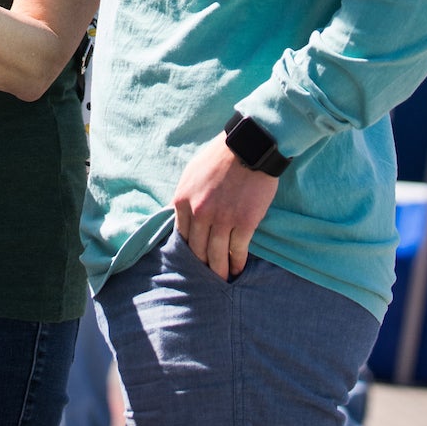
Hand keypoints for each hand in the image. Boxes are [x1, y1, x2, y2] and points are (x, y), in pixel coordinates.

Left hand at [173, 136, 279, 280]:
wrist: (250, 146)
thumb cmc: (220, 156)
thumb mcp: (191, 173)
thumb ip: (184, 196)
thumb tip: (176, 213)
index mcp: (183, 201)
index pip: (181, 236)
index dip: (188, 251)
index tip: (194, 260)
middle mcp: (199, 213)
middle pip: (197, 250)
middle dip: (202, 266)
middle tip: (206, 277)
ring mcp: (222, 220)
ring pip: (216, 256)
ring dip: (219, 271)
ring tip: (222, 279)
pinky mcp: (244, 223)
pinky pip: (238, 251)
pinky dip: (237, 263)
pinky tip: (238, 269)